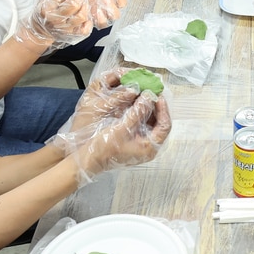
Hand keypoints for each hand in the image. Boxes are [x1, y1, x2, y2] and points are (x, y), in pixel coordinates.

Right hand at [14, 0, 95, 49]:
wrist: (40, 29)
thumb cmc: (46, 9)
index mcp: (48, 6)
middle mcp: (55, 18)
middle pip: (73, 5)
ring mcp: (65, 28)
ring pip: (81, 16)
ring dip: (85, 6)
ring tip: (84, 1)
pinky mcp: (72, 35)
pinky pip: (85, 30)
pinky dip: (89, 22)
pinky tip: (87, 15)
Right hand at [54, 74, 171, 180]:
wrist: (88, 159)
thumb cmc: (105, 147)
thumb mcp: (122, 127)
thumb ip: (137, 112)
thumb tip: (149, 96)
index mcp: (150, 148)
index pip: (165, 126)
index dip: (163, 109)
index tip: (157, 96)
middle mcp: (148, 147)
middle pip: (159, 124)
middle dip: (156, 108)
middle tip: (151, 93)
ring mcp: (141, 145)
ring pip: (151, 124)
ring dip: (148, 110)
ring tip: (143, 96)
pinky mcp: (133, 142)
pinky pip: (142, 125)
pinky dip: (140, 114)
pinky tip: (135, 104)